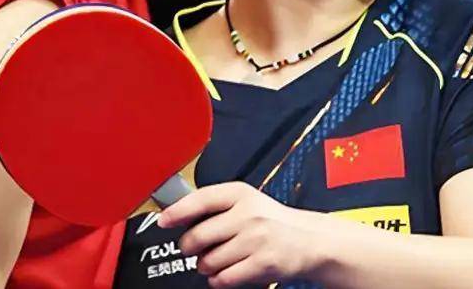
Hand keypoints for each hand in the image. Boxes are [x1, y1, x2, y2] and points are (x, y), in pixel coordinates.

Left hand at [158, 182, 323, 287]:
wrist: (309, 240)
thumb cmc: (272, 220)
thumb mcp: (247, 201)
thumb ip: (216, 205)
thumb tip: (178, 214)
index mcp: (240, 194)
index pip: (201, 199)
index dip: (178, 211)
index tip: (164, 221)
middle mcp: (248, 214)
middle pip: (198, 236)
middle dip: (189, 247)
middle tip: (192, 248)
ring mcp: (256, 239)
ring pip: (209, 261)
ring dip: (204, 266)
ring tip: (215, 260)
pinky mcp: (262, 264)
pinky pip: (224, 278)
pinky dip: (218, 280)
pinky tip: (224, 273)